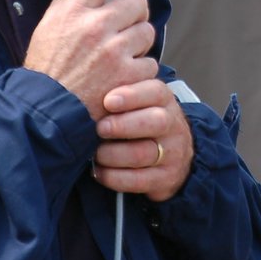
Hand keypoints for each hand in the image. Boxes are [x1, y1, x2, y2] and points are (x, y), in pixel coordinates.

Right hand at [24, 0, 158, 120]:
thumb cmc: (46, 71)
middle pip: (136, 2)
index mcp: (74, 10)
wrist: (44, 112)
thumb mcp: (48, 27)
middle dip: (135, 13)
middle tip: (126, 25)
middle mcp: (96, 26)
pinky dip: (139, 71)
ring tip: (121, 56)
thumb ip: (71, 4)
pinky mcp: (128, 76)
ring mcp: (114, 51)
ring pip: (147, 31)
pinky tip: (122, 77)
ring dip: (138, 42)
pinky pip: (149, 63)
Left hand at [93, 79, 193, 201]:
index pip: (155, 91)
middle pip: (156, 121)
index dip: (131, 95)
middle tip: (100, 128)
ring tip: (96, 153)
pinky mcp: (166, 178)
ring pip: (144, 153)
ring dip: (114, 155)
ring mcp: (172, 153)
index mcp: (164, 100)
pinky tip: (99, 171)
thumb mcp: (137, 100)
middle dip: (123, 125)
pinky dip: (115, 177)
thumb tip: (87, 79)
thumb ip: (118, 87)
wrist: (172, 153)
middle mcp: (173, 124)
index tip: (108, 101)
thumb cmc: (141, 120)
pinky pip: (140, 180)